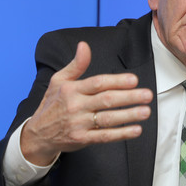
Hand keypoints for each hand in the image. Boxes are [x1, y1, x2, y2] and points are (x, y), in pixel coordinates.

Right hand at [20, 41, 152, 164]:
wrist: (38, 134)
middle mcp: (75, 106)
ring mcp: (79, 124)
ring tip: (146, 111)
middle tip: (147, 95)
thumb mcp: (58, 80)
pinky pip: (104, 136)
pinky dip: (121, 133)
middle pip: (106, 100)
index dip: (117, 81)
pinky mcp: (82, 139)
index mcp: (72, 89)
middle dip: (129, 97)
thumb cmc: (52, 104)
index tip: (134, 80)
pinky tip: (135, 129)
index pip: (98, 83)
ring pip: (107, 118)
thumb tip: (84, 45)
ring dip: (128, 115)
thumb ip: (76, 64)